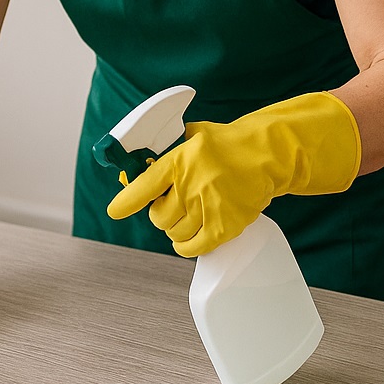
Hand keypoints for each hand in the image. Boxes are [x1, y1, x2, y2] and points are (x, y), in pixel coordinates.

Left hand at [105, 91, 360, 257]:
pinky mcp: (225, 226)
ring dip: (175, 228)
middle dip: (160, 213)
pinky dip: (187, 246)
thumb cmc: (228, 145)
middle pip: (158, 216)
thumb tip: (134, 170)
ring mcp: (209, 207)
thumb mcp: (194, 136)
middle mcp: (192, 185)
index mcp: (180, 160)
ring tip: (185, 217)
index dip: (126, 201)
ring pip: (175, 232)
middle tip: (170, 206)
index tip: (115, 210)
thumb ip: (166, 150)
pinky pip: (195, 247)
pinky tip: (188, 239)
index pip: (144, 186)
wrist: (267, 155)